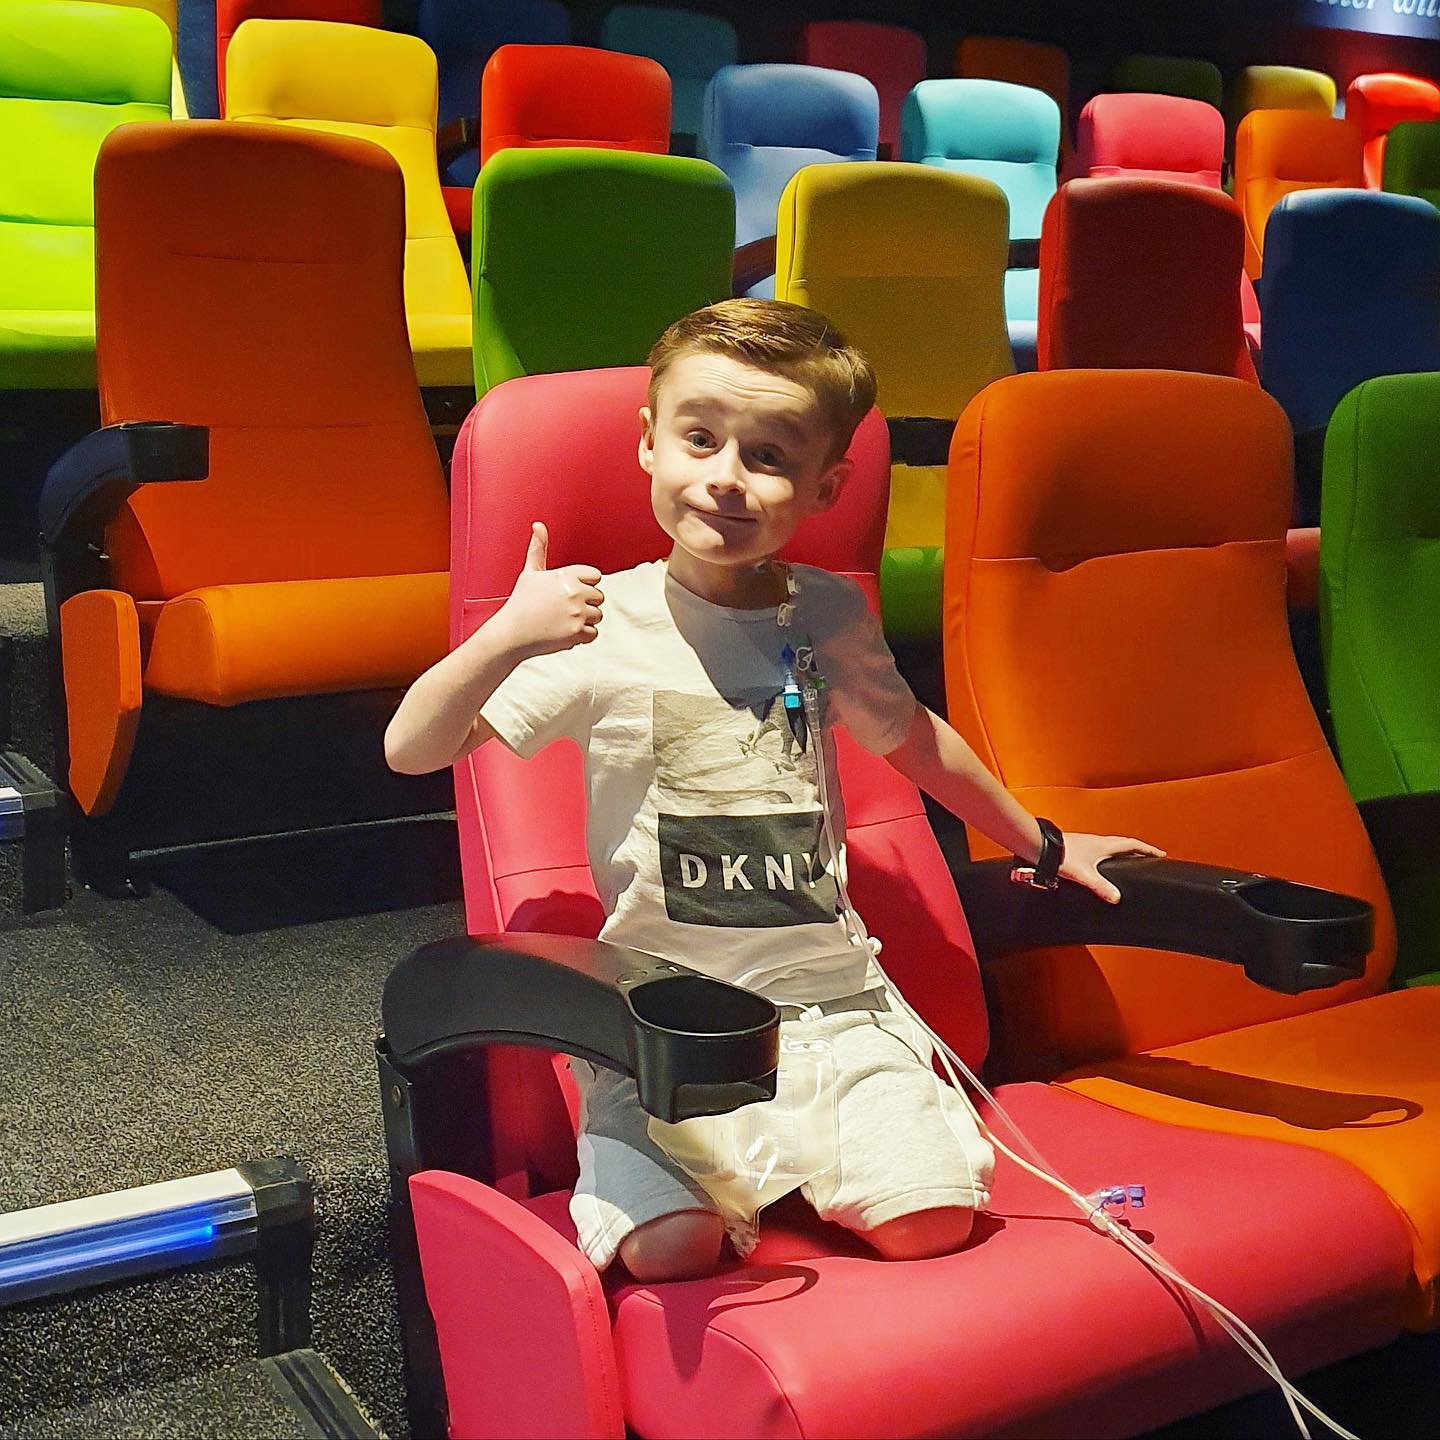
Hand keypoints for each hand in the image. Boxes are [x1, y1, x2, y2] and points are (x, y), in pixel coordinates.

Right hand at [495, 522, 603, 657]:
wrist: (511, 632)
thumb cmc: (521, 602)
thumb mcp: (530, 573)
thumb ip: (539, 548)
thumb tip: (538, 525)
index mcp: (566, 574)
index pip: (595, 576)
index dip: (583, 585)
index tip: (568, 593)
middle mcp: (574, 592)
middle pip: (599, 597)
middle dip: (585, 603)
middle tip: (563, 609)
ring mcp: (577, 613)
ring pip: (597, 615)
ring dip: (584, 620)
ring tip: (563, 620)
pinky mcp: (577, 632)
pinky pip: (593, 633)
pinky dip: (582, 636)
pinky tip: (564, 631)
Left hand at [1060, 833, 1165, 904]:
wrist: (1039, 846)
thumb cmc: (1060, 856)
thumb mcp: (1085, 875)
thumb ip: (1101, 887)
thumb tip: (1116, 898)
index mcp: (1104, 845)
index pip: (1132, 845)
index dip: (1148, 850)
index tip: (1160, 853)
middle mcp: (1097, 841)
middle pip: (1123, 843)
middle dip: (1138, 850)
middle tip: (1148, 856)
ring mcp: (1087, 842)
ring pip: (1110, 845)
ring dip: (1122, 851)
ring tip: (1128, 859)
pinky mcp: (1076, 845)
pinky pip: (1099, 848)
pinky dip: (1106, 854)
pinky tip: (1100, 862)